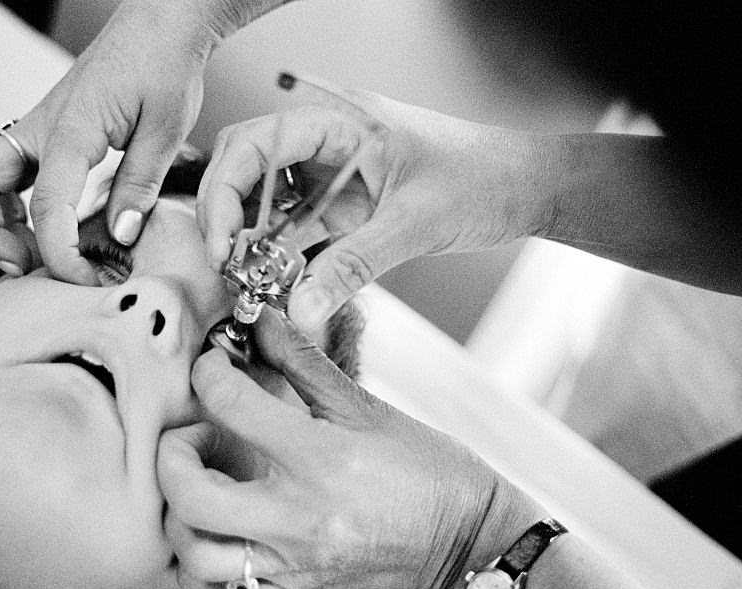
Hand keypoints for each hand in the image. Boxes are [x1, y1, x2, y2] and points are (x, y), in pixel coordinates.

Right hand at [0, 0, 215, 281]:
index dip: (58, 254)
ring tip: (35, 256)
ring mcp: (37, 131)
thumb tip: (118, 237)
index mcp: (72, 129)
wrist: (160, 25)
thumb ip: (138, 186)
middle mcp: (41, 129)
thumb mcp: (166, 130)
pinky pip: (7, 176)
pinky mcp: (45, 136)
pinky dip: (11, 209)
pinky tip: (47, 232)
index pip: (46, 205)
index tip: (84, 279)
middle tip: (25, 266)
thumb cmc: (165, 65)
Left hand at [158, 310, 541, 588]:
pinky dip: (203, 577)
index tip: (216, 365)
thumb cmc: (427, 469)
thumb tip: (262, 321)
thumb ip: (304, 362)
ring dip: (179, 520)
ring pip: (197, 558)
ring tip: (200, 489)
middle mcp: (300, 516)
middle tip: (192, 435)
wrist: (467, 540)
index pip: (231, 405)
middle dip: (171, 457)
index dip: (210, 371)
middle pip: (192, 496)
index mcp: (321, 458)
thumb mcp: (367, 406)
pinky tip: (213, 540)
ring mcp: (293, 561)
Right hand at [198, 93, 551, 335]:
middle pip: (248, 168)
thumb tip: (300, 308)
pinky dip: (277, 254)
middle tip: (222, 263)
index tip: (221, 242)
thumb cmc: (484, 179)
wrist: (526, 189)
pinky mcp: (342, 206)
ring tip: (241, 279)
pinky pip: (294, 228)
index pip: (256, 143)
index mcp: (340, 121)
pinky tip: (268, 281)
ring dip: (249, 239)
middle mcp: (327, 142)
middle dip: (226, 214)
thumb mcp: (415, 222)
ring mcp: (332, 174)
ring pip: (266, 201)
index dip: (226, 190)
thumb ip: (354, 266)